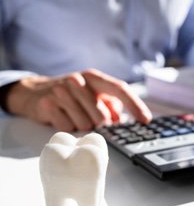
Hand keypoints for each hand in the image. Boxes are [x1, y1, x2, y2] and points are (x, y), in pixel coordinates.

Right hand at [6, 68, 151, 130]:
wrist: (35, 92)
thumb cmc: (72, 95)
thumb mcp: (92, 94)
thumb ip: (110, 105)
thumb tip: (120, 120)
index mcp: (94, 77)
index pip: (120, 89)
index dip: (135, 105)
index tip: (146, 120)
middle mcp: (78, 81)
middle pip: (102, 116)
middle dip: (99, 124)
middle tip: (89, 118)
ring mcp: (61, 91)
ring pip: (85, 125)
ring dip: (82, 126)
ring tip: (73, 115)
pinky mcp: (47, 104)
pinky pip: (68, 128)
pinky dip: (68, 127)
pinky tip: (62, 117)